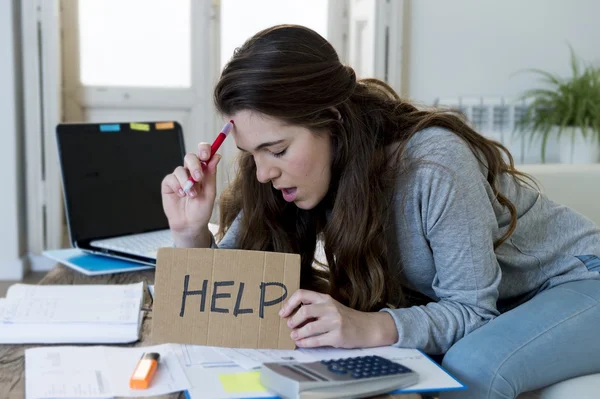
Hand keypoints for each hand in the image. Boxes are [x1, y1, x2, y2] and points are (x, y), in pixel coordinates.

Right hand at [161, 142, 220, 246]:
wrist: (190, 224)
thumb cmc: (201, 209)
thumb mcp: (210, 192)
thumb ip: (211, 174)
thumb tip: (217, 156)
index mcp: (203, 170)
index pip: (203, 153)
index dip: (204, 149)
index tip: (206, 155)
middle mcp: (190, 171)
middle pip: (190, 157)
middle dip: (194, 165)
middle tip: (198, 177)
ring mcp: (179, 177)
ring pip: (180, 169)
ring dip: (186, 182)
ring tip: (192, 195)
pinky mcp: (168, 184)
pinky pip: (170, 178)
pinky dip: (177, 186)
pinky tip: (181, 195)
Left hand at [279, 289, 397, 347]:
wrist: (367, 327)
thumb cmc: (345, 317)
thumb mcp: (331, 306)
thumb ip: (315, 307)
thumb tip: (291, 314)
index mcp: (326, 298)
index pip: (302, 294)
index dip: (289, 303)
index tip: (283, 312)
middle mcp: (330, 308)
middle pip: (304, 311)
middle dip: (293, 320)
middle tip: (289, 325)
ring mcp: (335, 322)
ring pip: (309, 328)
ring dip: (298, 333)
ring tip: (294, 336)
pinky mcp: (338, 336)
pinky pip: (317, 341)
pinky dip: (306, 343)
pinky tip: (301, 343)